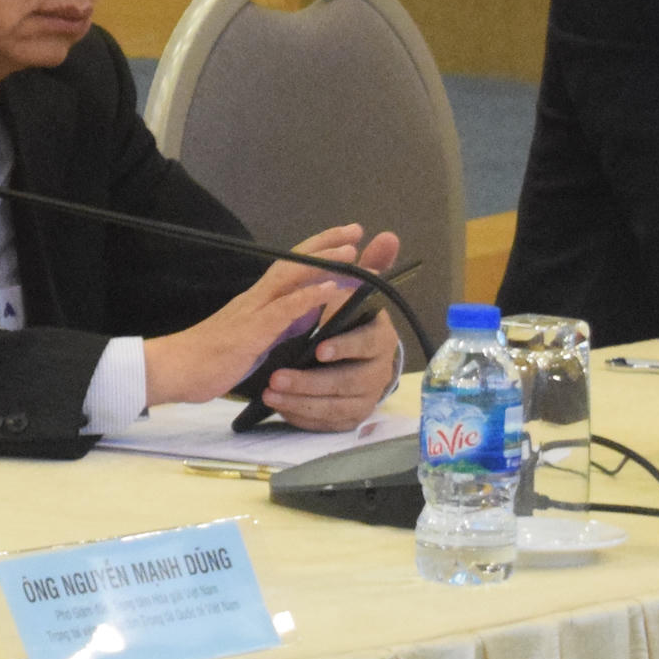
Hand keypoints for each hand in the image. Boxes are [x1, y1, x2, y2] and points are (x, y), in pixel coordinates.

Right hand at [141, 224, 377, 410]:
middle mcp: (257, 297)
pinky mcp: (252, 331)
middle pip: (294, 261)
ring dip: (322, 264)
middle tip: (355, 230)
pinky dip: (309, 297)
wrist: (176, 370)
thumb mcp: (255, 340)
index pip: (292, 266)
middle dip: (326, 244)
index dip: (318, 250)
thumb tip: (306, 316)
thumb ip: (280, 325)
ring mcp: (253, 311)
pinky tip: (331, 290)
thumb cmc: (211, 359)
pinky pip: (284, 309)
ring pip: (291, 277)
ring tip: (350, 253)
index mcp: (259, 300)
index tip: (345, 239)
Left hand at [262, 230, 407, 429]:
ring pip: (332, 407)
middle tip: (278, 377)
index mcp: (381, 339)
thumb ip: (371, 267)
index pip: (369, 343)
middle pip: (347, 382)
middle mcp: (378, 372)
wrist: (357, 360)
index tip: (319, 348)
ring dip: (299, 400)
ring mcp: (363, 399)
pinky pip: (324, 423)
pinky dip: (300, 415)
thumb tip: (388, 235)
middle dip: (310, 381)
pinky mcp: (346, 419)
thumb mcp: (358, 295)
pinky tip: (279, 408)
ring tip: (270, 391)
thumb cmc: (352, 322)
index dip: (345, 346)